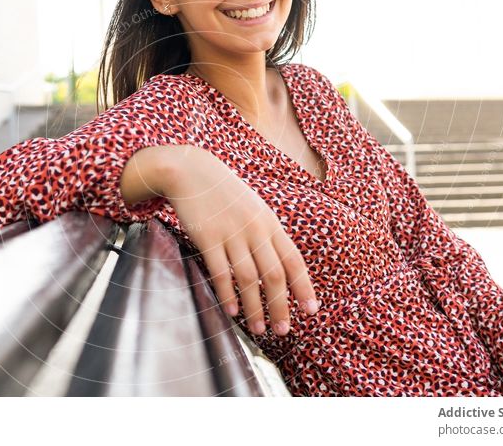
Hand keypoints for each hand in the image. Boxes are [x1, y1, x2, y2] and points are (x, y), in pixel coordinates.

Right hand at [158, 145, 319, 336]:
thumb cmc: (225, 194)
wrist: (192, 171)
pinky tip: (232, 311)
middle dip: (280, 306)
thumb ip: (267, 235)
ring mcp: (231, 233)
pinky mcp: (208, 237)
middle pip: (274, 275)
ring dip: (255, 307)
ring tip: (258, 329)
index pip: (294, 260)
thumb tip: (280, 268)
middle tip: (283, 330)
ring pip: (248, 278)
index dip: (304, 287)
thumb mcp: (255, 209)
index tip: (310, 311)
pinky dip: (228, 294)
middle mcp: (255, 229)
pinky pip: (221, 272)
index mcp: (270, 223)